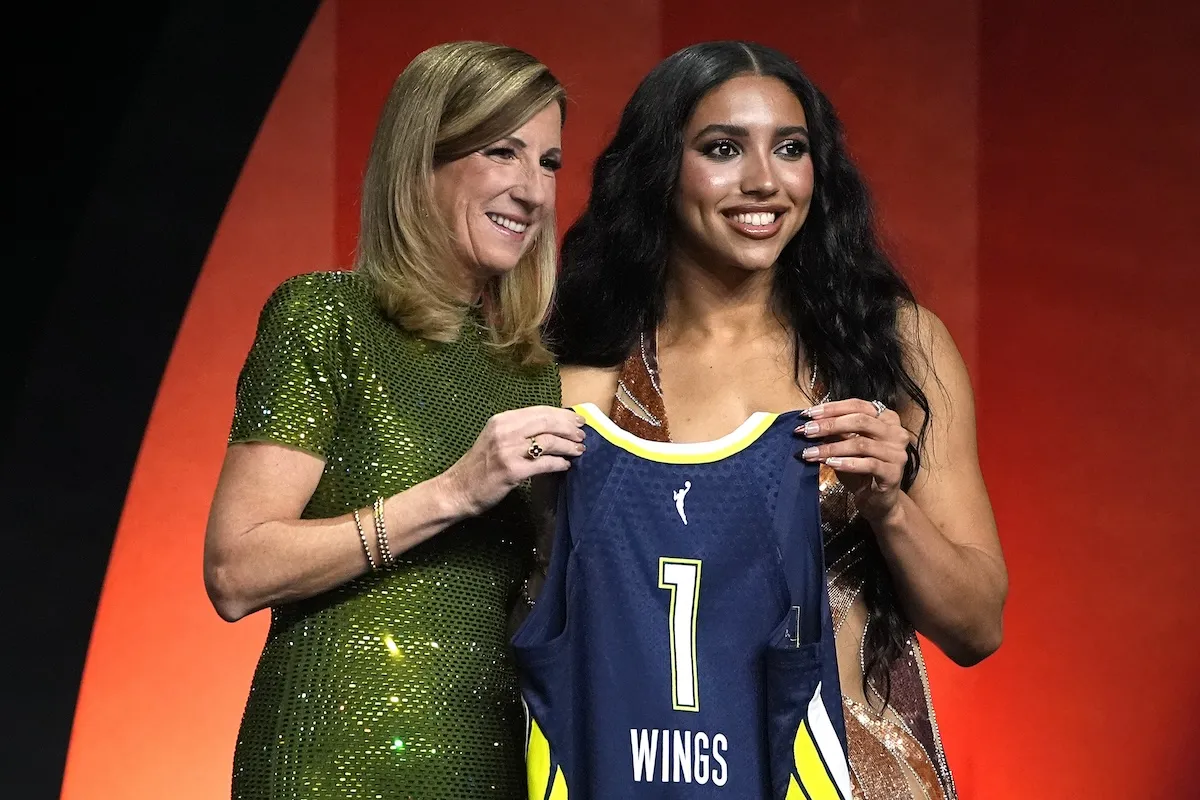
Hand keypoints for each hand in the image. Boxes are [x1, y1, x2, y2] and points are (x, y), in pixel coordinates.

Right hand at [441, 406, 585, 516]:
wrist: (458, 489)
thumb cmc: (480, 466)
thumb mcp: (495, 439)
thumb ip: (519, 431)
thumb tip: (552, 427)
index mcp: (502, 420)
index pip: (539, 411)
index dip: (561, 415)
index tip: (576, 420)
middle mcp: (505, 431)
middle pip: (547, 422)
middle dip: (569, 427)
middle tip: (582, 434)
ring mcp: (508, 450)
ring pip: (549, 441)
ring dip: (568, 445)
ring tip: (579, 450)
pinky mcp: (512, 470)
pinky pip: (544, 463)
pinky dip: (559, 463)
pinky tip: (565, 465)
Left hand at [797, 399, 912, 523]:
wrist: (877, 500)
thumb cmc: (860, 469)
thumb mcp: (846, 445)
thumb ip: (835, 432)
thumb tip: (810, 422)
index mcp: (886, 418)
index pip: (857, 405)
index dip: (831, 408)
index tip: (807, 415)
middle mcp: (896, 432)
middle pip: (860, 421)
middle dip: (829, 425)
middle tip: (806, 432)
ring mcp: (897, 453)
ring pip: (861, 444)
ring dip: (831, 448)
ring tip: (810, 453)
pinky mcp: (894, 473)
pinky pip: (868, 464)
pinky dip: (846, 463)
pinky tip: (829, 464)